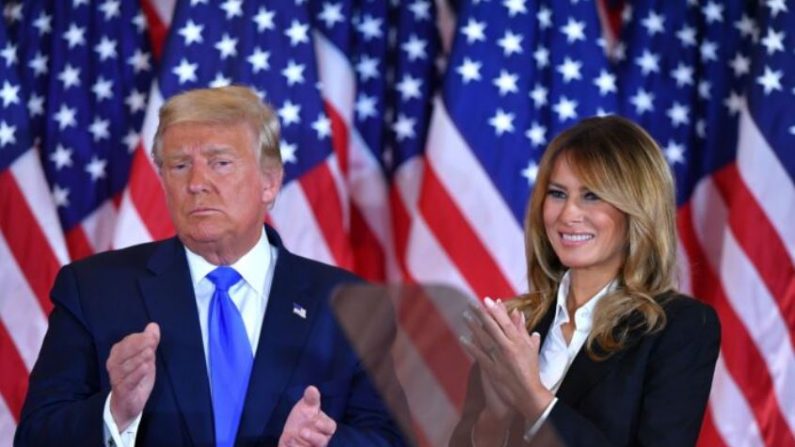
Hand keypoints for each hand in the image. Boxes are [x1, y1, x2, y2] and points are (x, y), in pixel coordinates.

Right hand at [106, 322, 159, 430]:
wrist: (128, 403)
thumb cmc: (137, 377)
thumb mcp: (146, 358)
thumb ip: (149, 342)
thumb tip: (153, 325)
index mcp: (118, 353)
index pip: (127, 342)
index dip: (139, 338)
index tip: (152, 336)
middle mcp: (114, 364)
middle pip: (124, 352)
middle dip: (138, 346)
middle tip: (152, 342)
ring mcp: (116, 377)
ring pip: (125, 367)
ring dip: (138, 359)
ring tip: (150, 353)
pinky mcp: (122, 390)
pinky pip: (128, 381)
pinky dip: (137, 374)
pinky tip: (146, 367)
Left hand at [279, 386, 336, 446]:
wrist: (291, 435)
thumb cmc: (303, 418)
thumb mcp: (306, 407)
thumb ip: (311, 399)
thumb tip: (312, 388)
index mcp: (325, 427)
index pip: (329, 427)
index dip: (323, 425)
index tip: (315, 420)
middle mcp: (321, 439)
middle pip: (322, 441)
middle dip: (313, 437)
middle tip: (302, 431)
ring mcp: (313, 446)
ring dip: (303, 444)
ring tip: (294, 437)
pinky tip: (288, 442)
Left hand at [462, 298, 553, 420]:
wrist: (528, 394)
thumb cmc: (531, 370)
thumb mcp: (530, 348)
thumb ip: (523, 330)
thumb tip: (518, 313)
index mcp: (519, 342)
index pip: (505, 322)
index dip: (495, 310)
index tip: (486, 300)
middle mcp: (508, 348)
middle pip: (492, 327)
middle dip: (480, 314)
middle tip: (470, 303)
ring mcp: (499, 359)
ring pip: (483, 339)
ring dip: (473, 326)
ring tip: (464, 316)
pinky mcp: (492, 369)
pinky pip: (479, 355)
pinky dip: (470, 346)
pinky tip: (462, 338)